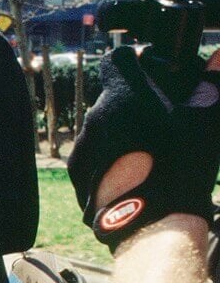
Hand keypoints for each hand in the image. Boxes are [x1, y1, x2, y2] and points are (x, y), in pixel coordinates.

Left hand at [68, 47, 219, 249]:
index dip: (134, 61)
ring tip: (152, 157)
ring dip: (121, 135)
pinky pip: (94, 158)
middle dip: (133, 106)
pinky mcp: (77, 175)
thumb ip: (212, 83)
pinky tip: (137, 176)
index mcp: (123, 95)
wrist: (153, 222)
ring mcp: (82, 146)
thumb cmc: (182, 165)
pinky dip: (111, 162)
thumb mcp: (205, 120)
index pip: (118, 59)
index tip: (152, 72)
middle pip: (113, 99)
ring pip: (103, 130)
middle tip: (163, 124)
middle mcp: (94, 116)